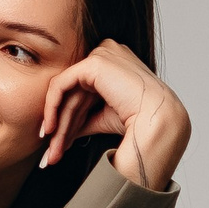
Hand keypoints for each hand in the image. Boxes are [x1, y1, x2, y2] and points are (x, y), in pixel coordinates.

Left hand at [39, 40, 190, 192]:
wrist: (157, 122)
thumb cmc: (140, 121)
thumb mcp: (105, 117)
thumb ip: (84, 117)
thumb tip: (62, 132)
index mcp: (115, 63)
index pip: (83, 91)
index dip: (68, 118)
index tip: (58, 143)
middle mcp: (108, 54)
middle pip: (74, 93)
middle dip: (61, 126)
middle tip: (52, 153)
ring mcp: (103, 54)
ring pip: (67, 92)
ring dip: (57, 124)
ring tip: (52, 151)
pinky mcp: (95, 62)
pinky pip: (61, 84)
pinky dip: (52, 107)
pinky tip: (50, 129)